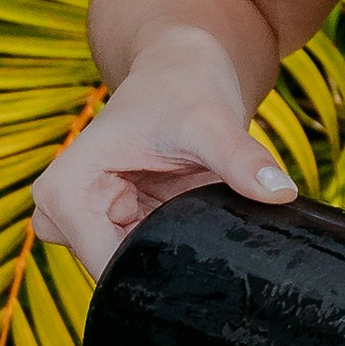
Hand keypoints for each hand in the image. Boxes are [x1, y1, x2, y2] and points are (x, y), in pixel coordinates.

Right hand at [33, 35, 293, 276]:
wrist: (182, 72)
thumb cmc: (184, 88)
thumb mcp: (211, 123)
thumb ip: (241, 159)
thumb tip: (281, 192)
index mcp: (64, 192)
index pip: (105, 266)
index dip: (156, 273)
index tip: (205, 254)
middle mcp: (63, 213)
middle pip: (117, 274)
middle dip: (166, 263)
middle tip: (208, 225)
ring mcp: (88, 222)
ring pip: (134, 269)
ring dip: (173, 252)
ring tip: (199, 208)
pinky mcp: (115, 225)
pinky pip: (146, 256)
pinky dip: (177, 245)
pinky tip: (196, 214)